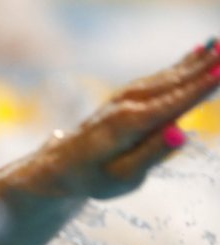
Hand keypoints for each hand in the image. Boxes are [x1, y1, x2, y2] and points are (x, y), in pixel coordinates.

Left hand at [40, 40, 219, 198]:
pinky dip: (180, 64)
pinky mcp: (126, 97)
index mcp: (128, 125)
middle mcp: (127, 105)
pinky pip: (159, 76)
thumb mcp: (123, 176)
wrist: (61, 166)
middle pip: (172, 84)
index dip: (198, 89)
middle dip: (202, 68)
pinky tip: (198, 52)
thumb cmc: (94, 177)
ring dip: (195, 61)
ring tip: (219, 47)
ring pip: (166, 76)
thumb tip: (181, 132)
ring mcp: (125, 98)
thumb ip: (153, 154)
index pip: (171, 104)